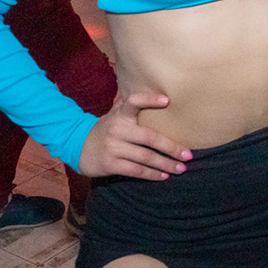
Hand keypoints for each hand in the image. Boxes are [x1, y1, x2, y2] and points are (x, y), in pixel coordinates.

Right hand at [76, 92, 192, 178]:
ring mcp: (113, 147)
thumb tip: (158, 92)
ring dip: (165, 164)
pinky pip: (136, 170)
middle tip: (188, 155)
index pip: (133, 102)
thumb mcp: (115, 114)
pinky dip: (152, 174)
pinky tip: (164, 176)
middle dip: (171, 147)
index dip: (149, 100)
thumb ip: (131, 105)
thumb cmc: (107, 129)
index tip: (167, 100)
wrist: (78, 146)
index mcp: (120, 114)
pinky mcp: (110, 164)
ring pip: (145, 157)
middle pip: (149, 137)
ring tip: (181, 168)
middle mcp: (117, 129)